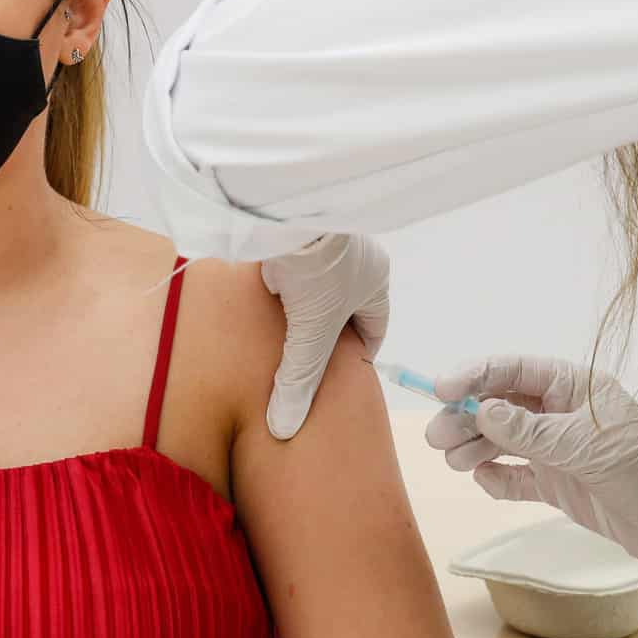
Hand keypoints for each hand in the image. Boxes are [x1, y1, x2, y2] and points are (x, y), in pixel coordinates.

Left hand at [259, 235, 391, 439]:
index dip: (356, 355)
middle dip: (326, 334)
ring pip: (317, 286)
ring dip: (301, 307)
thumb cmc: (316, 271)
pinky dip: (281, 283)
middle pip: (344, 308)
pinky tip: (262, 300)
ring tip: (280, 335)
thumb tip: (283, 428)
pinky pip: (292, 265)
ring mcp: (327, 242)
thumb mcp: (310, 334)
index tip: (337, 375)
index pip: (374, 328)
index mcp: (375, 282)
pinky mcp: (296, 231)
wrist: (286, 209)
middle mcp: (357, 260)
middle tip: (306, 360)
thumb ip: (299, 380)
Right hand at [424, 355, 637, 586]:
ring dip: (474, 447)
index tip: (439, 387)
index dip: (475, 375)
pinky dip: (497, 477)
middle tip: (435, 437)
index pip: (514, 372)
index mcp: (573, 387)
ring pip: (502, 442)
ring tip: (451, 460)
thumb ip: (529, 431)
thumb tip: (482, 411)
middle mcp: (562, 415)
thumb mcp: (584, 446)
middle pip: (500, 407)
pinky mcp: (560, 486)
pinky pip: (517, 476)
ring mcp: (559, 451)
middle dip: (465, 417)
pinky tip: (484, 479)